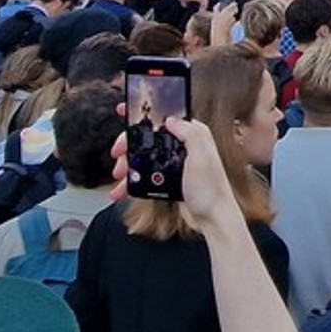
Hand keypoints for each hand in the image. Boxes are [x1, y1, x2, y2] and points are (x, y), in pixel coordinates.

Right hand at [111, 115, 239, 232]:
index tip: (124, 112)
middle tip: (118, 154)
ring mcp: (174, 163)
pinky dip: (132, 181)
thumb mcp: (202, 157)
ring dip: (128, 165)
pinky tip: (123, 188)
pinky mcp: (169, 179)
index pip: (164, 118)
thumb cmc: (212, 191)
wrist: (212, 219)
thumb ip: (189, 134)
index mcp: (193, 135)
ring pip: (144, 157)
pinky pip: (146, 175)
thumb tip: (172, 119)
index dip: (143, 115)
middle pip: (147, 138)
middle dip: (129, 145)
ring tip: (119, 176)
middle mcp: (183, 146)